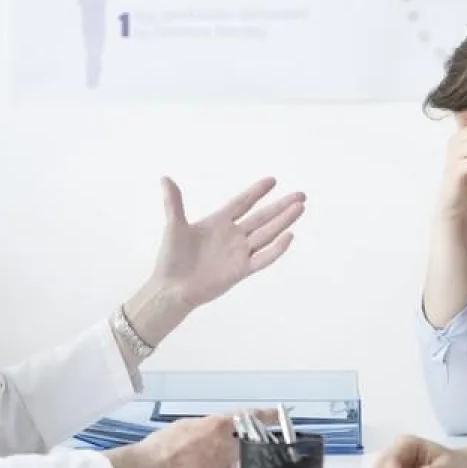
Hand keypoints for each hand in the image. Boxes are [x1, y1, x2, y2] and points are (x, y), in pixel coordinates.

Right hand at [132, 409, 278, 467]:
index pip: (250, 418)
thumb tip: (216, 430)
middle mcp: (225, 447)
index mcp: (218, 427)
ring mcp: (222, 467)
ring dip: (218, 458)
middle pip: (241, 442)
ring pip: (230, 460)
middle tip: (210, 444)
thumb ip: (209, 426)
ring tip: (192, 458)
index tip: (280, 415)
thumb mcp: (187, 425)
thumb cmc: (162, 446)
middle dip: (233, 442)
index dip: (268, 416)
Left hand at [150, 176, 305, 309]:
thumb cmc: (171, 259)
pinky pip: (262, 259)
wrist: (171, 289)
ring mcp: (238, 253)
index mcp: (218, 223)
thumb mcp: (174, 226)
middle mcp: (233, 236)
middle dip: (281, 206)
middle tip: (300, 195)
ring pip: (267, 234)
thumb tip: (165, 179)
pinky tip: (289, 236)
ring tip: (300, 208)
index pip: (242, 203)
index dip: (257, 192)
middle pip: (262, 217)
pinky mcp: (241, 270)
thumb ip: (174, 203)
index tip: (272, 181)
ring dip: (283, 221)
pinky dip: (276, 249)